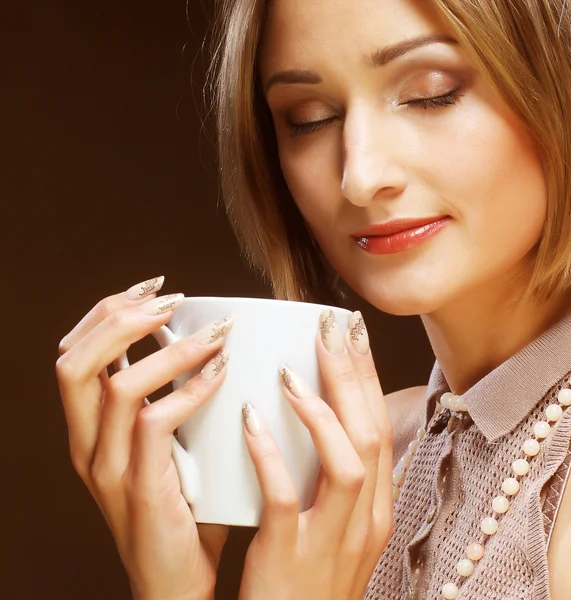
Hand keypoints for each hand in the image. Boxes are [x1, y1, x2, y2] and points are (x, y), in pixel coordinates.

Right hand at [56, 277, 230, 599]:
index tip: (154, 288)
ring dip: (169, 349)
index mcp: (88, 431)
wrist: (176, 581)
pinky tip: (221, 372)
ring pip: (117, 387)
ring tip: (214, 332)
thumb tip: (211, 346)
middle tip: (172, 299)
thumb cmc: (184, 505)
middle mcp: (86, 446)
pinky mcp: (140, 490)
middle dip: (123, 318)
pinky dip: (190, 389)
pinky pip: (157, 425)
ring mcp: (108, 470)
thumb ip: (175, 401)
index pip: (75, 355)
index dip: (107, 312)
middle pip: (77, 362)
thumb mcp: (170, 446)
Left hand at [238, 310, 392, 599]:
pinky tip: (250, 421)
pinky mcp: (292, 558)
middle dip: (352, 373)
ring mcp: (333, 541)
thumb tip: (311, 415)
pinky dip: (270, 456)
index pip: (379, 427)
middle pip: (369, 433)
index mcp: (374, 506)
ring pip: (346, 462)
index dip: (368, 376)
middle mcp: (365, 519)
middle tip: (329, 326)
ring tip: (291, 368)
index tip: (352, 332)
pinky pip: (284, 500)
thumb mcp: (333, 525)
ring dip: (322, 410)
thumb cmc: (304, 577)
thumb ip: (328, 476)